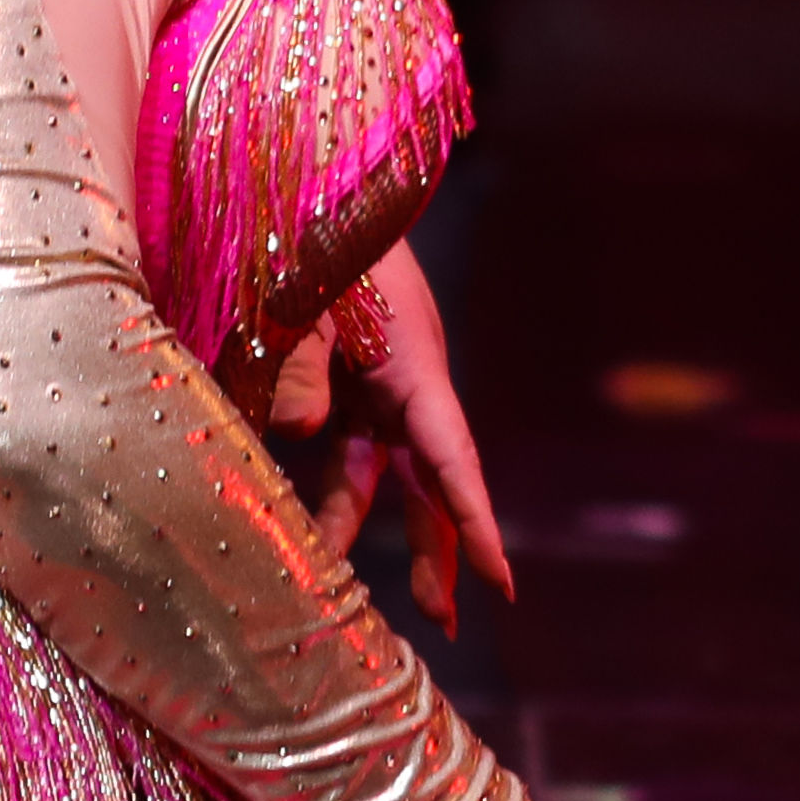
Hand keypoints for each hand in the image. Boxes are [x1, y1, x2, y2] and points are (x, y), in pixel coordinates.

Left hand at [265, 241, 514, 632]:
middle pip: (428, 483)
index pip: (452, 461)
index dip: (476, 524)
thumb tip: (295, 436)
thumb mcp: (301, 296)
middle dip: (438, 551)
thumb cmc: (314, 230)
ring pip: (377, 474)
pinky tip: (302, 527)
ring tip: (349, 593)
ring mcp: (374, 384)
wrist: (313, 179)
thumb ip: (300, 366)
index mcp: (412, 367)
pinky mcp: (340, 379)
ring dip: (362, 529)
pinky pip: (339, 447)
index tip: (504, 583)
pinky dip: (328, 489)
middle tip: (443, 621)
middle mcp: (403, 385)